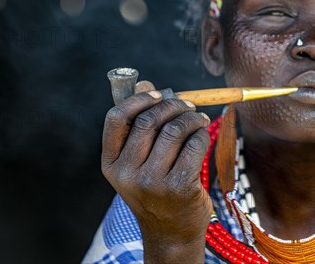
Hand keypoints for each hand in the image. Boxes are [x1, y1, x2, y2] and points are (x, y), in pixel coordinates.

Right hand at [101, 81, 211, 261]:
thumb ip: (139, 124)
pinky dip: (202, 133)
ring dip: (192, 118)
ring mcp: (152, 182)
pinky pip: (194, 144)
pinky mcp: (179, 186)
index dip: (138, 99)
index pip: (116, 119)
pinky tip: (202, 135)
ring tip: (198, 119)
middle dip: (173, 105)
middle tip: (187, 105)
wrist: (171, 232)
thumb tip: (144, 83)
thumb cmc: (155, 189)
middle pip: (149, 120)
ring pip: (175, 130)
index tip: (157, 93)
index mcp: (111, 163)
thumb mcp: (138, 161)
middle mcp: (127, 173)